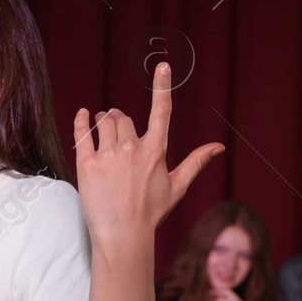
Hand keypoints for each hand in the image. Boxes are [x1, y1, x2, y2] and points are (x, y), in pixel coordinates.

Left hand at [72, 63, 223, 245]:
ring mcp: (108, 156)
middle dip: (119, 118)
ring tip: (102, 123)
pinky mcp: (86, 165)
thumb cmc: (151, 211)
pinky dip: (82, 120)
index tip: (162, 66)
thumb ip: (196, 161)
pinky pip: (82, 133)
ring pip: (103, 123)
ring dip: (103, 119)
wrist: (123, 234)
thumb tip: (219, 146)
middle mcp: (132, 149)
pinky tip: (83, 114)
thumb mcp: (177, 186)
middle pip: (123, 118)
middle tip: (117, 123)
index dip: (162, 86)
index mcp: (156, 151)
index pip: (162, 111)